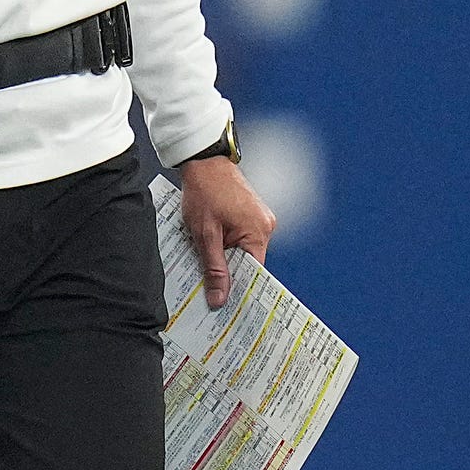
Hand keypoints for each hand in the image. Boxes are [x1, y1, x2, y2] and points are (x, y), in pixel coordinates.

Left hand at [180, 156, 275, 309]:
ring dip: (225, 259)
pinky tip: (210, 248)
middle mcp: (265, 226)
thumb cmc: (205, 191)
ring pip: (243, 252)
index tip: (225, 306)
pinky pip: (241, 239)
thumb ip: (214, 268)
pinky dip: (227, 246)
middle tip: (208, 291)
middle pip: (248, 264)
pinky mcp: (251, 215)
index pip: (253, 273)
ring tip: (206, 265)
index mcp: (258, 232)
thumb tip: (220, 298)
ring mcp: (260, 220)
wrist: (204, 163)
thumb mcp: (205, 235)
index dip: (238, 289)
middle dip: (228, 275)